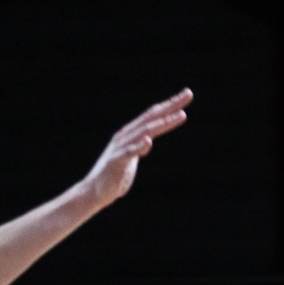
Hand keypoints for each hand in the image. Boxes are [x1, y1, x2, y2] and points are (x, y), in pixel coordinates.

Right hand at [81, 90, 192, 206]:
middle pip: (152, 117)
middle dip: (171, 105)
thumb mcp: (131, 156)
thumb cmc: (114, 174)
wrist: (94, 191)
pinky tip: (148, 141)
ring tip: (181, 115)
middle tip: (189, 93)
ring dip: (164, 123)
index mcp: (131, 133)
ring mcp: (121, 147)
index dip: (170, 104)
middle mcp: (126, 135)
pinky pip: (129, 153)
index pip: (153, 115)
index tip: (187, 94)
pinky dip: (139, 146)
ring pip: (145, 132)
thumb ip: (140, 147)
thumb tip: (148, 141)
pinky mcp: (117, 162)